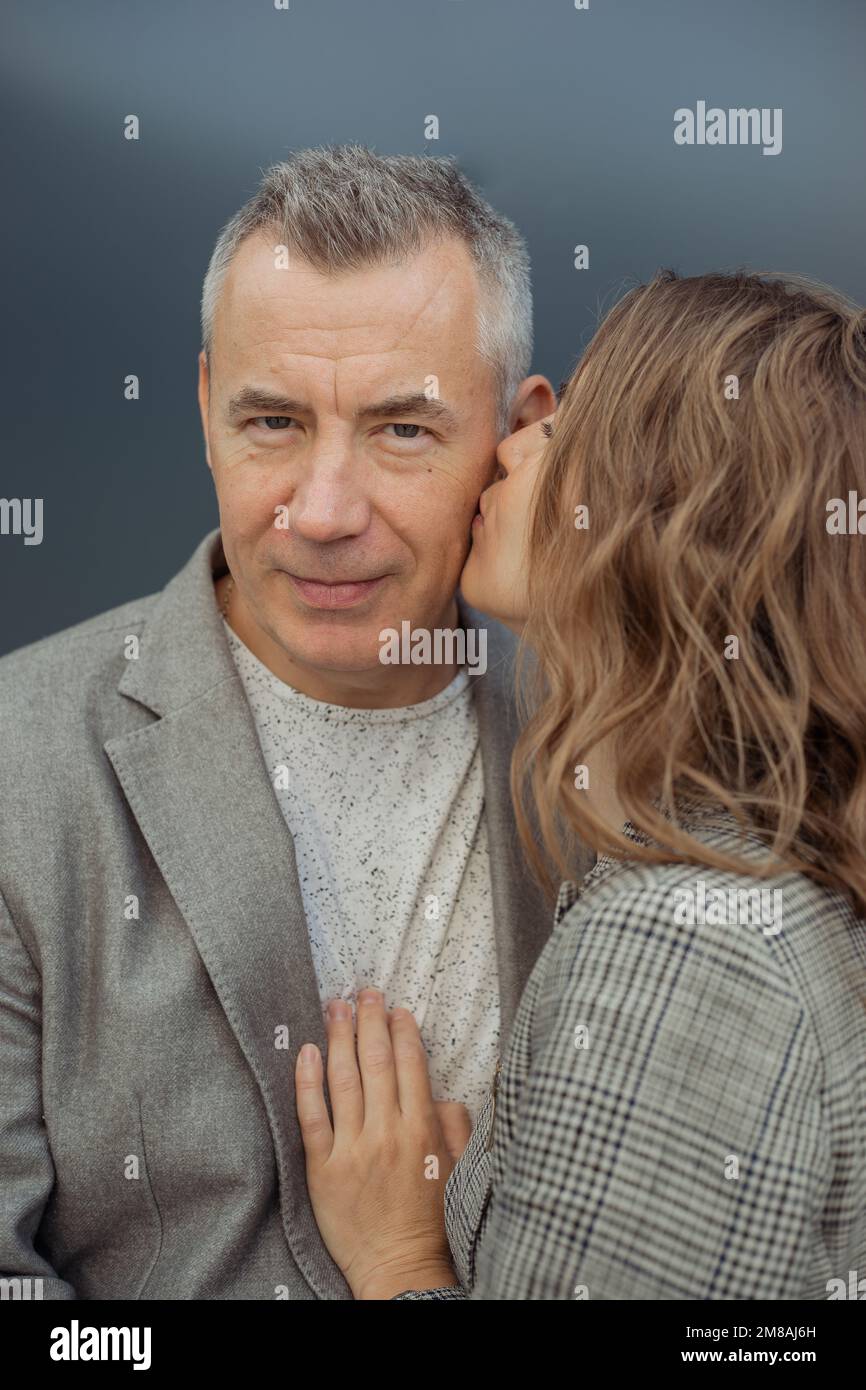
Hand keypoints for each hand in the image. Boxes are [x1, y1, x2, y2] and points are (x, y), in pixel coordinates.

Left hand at [295, 989, 469, 1298]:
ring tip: (336, 1007)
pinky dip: (308, 1080)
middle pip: (375, 1062)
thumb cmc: (432, 1219)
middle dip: (370, 1020)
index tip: (397, 1008)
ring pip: (343, 1080)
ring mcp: (353, 1149)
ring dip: (340, 1037)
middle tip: (364, 992)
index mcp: (422, 1130)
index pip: (410, 1065)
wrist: (401, 1268)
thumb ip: (455, 1125)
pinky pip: (312, 1116)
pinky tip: (308, 1052)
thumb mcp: (460, 1169)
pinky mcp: (323, 1168)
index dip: (402, 1031)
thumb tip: (441, 1092)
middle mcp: (387, 1132)